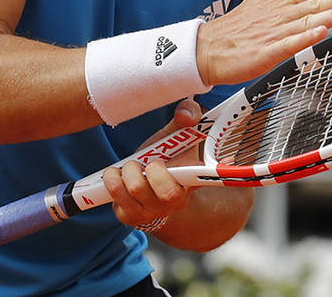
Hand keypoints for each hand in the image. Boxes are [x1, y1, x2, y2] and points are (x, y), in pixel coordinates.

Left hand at [103, 98, 201, 229]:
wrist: (147, 183)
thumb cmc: (166, 156)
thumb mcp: (176, 135)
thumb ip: (186, 116)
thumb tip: (187, 114)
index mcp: (192, 179)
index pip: (207, 179)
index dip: (214, 172)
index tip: (219, 160)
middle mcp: (176, 201)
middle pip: (166, 193)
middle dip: (150, 169)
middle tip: (145, 162)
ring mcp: (153, 212)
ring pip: (135, 191)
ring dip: (127, 170)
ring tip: (130, 166)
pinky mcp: (130, 216)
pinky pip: (117, 200)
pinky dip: (112, 180)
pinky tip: (119, 176)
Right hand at [196, 0, 331, 86]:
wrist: (207, 49)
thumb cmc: (236, 27)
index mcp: (279, 2)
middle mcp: (279, 14)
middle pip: (314, 4)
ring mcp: (273, 33)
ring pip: (306, 21)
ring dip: (330, 13)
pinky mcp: (266, 52)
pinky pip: (289, 45)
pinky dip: (305, 38)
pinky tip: (320, 33)